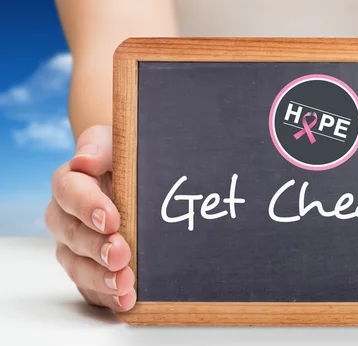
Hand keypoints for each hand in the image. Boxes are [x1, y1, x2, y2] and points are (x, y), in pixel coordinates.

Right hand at [45, 125, 135, 310]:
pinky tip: (126, 300)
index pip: (69, 191)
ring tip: (125, 283)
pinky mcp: (90, 268)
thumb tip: (84, 161)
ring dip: (100, 277)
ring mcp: (76, 246)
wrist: (138, 178)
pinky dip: (107, 296)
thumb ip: (100, 147)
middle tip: (121, 254)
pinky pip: (91, 287)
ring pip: (76, 265)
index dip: (88, 207)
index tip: (112, 219)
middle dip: (96, 247)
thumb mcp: (116, 142)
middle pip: (72, 234)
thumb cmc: (125, 157)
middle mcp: (67, 217)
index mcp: (71, 182)